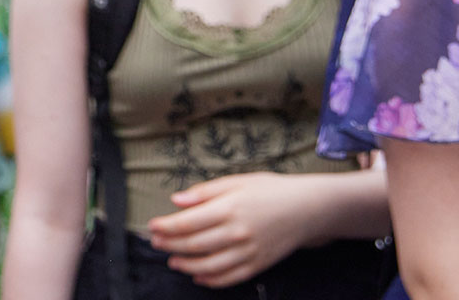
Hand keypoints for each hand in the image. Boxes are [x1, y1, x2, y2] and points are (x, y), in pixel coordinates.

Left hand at [145, 172, 316, 288]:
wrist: (308, 209)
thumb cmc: (270, 190)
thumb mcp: (236, 181)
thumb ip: (205, 192)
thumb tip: (176, 200)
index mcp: (229, 209)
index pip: (187, 223)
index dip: (166, 227)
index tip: (152, 226)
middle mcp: (237, 233)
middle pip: (194, 244)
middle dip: (170, 245)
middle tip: (156, 243)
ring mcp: (248, 252)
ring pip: (209, 265)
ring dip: (186, 265)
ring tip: (173, 261)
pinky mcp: (259, 264)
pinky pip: (230, 277)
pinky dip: (211, 280)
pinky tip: (198, 276)